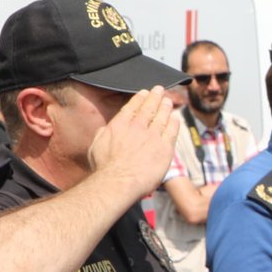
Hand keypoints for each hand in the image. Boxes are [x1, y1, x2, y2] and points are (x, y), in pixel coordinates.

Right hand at [86, 87, 179, 202]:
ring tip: (168, 101)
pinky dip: (174, 123)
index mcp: (120, 124)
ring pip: (162, 117)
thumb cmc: (104, 169)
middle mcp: (138, 127)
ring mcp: (153, 136)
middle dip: (155, 97)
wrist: (118, 182)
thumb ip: (102, 134)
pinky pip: (172, 131)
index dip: (140, 97)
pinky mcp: (164, 148)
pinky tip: (176, 118)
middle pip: (149, 108)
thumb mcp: (95, 146)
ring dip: (165, 107)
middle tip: (160, 90)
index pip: (132, 106)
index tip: (145, 92)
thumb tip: (105, 129)